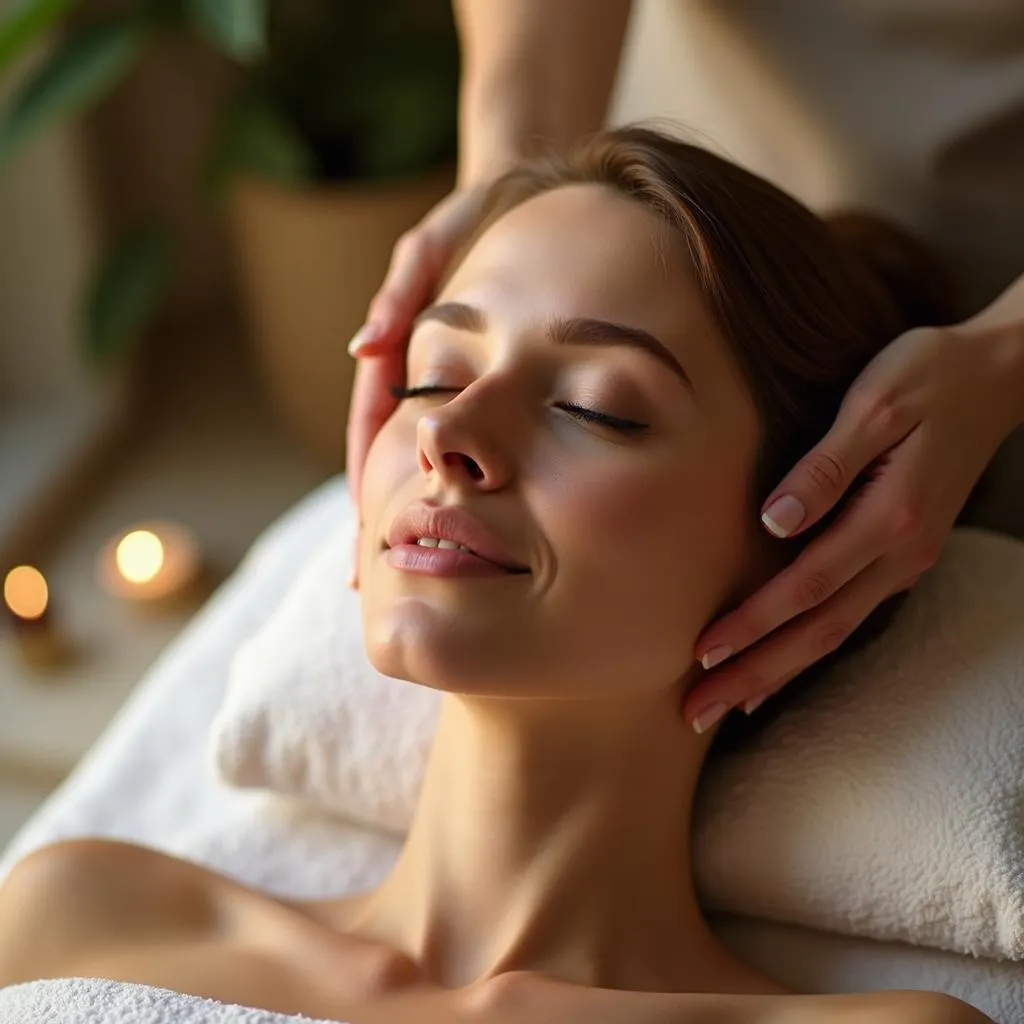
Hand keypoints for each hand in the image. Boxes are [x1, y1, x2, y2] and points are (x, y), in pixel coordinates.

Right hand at [345, 183, 493, 588]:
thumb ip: (398, 290)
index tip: (363, 532)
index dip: (366, 479)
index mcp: (399, 352)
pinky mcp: (479, 384)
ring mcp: (447, 384)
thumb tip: (362, 348)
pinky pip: (464, 442)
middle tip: (372, 580)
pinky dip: (455, 484)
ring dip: (412, 513)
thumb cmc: (480, 214)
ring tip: (411, 573)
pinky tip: (466, 525)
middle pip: (389, 459)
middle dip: (378, 517)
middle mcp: (416, 376)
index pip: (373, 428)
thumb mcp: (434, 242)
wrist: (531, 196)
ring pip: (425, 460)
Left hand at [685, 321, 1023, 732]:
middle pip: (818, 632)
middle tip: (698, 712)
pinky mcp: (901, 556)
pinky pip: (849, 617)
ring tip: (727, 706)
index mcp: (889, 517)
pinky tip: (779, 667)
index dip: (753, 624)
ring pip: (834, 634)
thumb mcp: (874, 406)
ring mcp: (905, 561)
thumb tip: (774, 521)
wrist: (996, 377)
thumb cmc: (928, 377)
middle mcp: (900, 554)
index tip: (703, 655)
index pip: (806, 587)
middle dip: (756, 676)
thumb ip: (824, 467)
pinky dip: (809, 649)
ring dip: (778, 673)